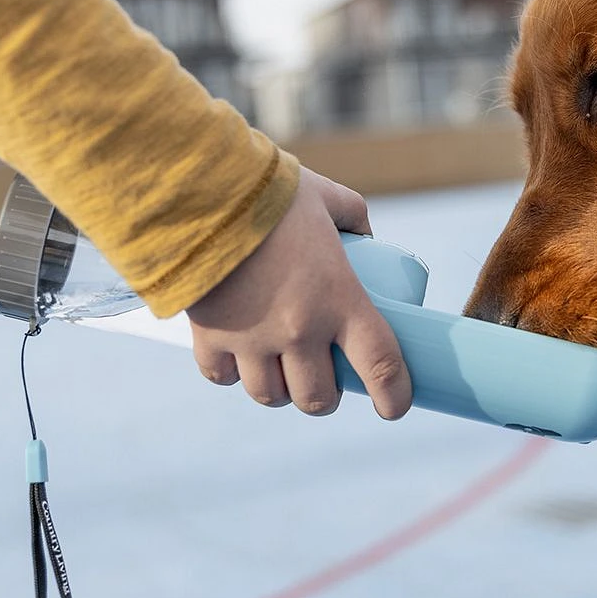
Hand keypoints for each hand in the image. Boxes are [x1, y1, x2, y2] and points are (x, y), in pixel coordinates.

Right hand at [186, 167, 411, 417]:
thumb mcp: (328, 198)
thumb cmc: (271, 191)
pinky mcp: (210, 337)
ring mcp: (253, 339)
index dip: (394, 397)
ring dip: (281, 390)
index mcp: (340, 299)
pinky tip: (239, 357)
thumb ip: (353, 216)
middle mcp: (299, 329)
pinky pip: (223, 377)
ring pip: (272, 395)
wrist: (202, 192)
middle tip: (326, 379)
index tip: (394, 406)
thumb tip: (367, 237)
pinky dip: (232, 373)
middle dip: (326, 397)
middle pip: (319, 398)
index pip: (381, 366)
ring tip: (282, 370)